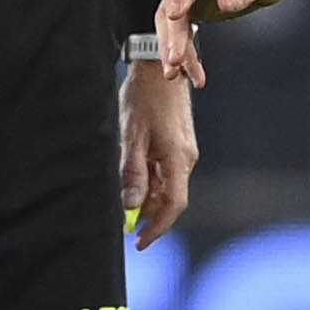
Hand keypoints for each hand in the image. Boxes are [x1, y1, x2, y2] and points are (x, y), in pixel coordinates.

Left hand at [121, 57, 198, 245]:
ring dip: (148, 197)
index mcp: (178, 158)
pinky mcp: (179, 145)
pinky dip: (151, 182)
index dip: (157, 227)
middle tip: (124, 223)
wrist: (159, 67)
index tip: (139, 242)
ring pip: (168, 186)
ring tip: (123, 195)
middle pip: (171, 199)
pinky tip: (133, 176)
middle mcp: (187, 158)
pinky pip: (167, 173)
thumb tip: (130, 205)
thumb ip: (132, 172)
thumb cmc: (144, 98)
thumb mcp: (131, 136)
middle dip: (149, 215)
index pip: (174, 205)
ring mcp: (184, 152)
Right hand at [154, 0, 300, 86]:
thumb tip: (224, 4)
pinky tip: (186, 74)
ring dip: (172, 48)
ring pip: (172, 22)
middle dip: (173, 34)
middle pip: (174, 4)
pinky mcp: (190, 6)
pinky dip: (183, 51)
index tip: (174, 15)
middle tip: (175, 60)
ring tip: (175, 75)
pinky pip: (181, 31)